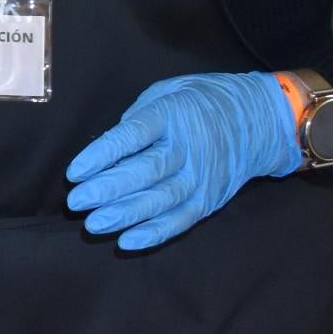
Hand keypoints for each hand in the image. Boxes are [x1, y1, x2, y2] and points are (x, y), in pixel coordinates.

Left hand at [64, 71, 299, 251]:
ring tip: (93, 225)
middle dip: (107, 190)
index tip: (74, 172)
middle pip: (146, 171)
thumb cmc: (198, 102)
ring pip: (161, 199)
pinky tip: (126, 241)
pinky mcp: (210, 199)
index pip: (133, 135)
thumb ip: (137, 117)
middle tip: (75, 203)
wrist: (259, 119)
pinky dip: (154, 233)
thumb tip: (107, 149)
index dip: (102, 154)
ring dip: (125, 215)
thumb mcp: (166, 91)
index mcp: (172, 113)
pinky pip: (181, 219)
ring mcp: (202, 176)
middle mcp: (189, 147)